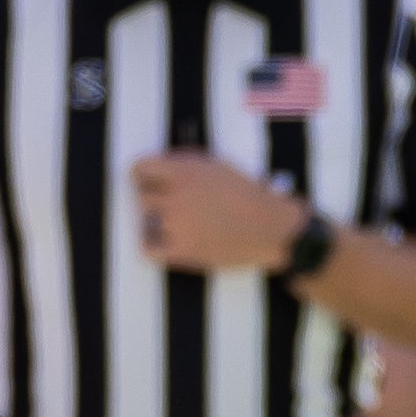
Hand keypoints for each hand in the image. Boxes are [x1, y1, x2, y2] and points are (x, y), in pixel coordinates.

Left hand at [131, 152, 311, 272]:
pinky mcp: (185, 252)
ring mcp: (178, 225)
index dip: (146, 177)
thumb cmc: (250, 196)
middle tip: (176, 208)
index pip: (139, 168)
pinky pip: (149, 250)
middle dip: (156, 201)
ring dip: (159, 224)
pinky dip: (154, 248)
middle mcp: (176, 196)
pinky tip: (169, 245)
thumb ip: (185, 164)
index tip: (155, 184)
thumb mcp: (218, 165)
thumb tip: (161, 168)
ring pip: (144, 223)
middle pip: (142, 197)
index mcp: (183, 171)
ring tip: (180, 227)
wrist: (276, 230)